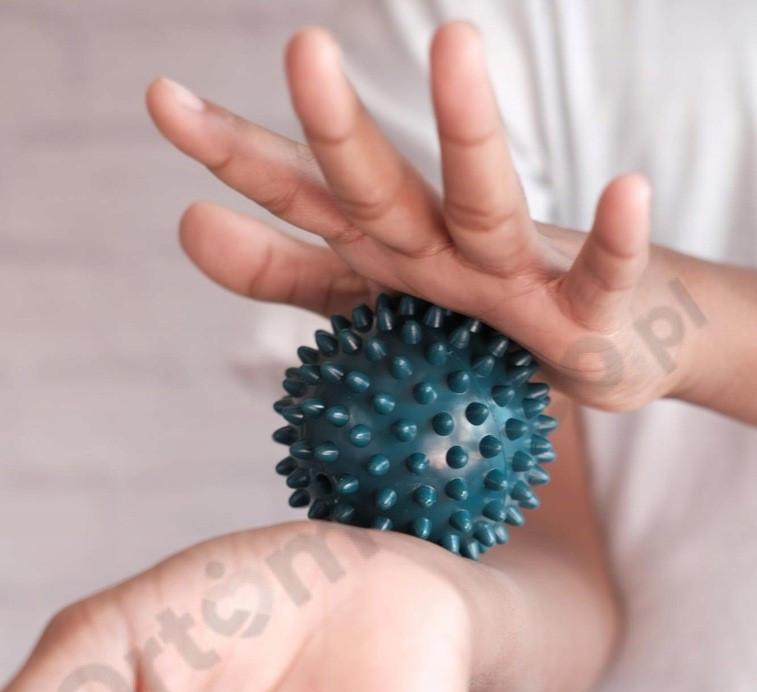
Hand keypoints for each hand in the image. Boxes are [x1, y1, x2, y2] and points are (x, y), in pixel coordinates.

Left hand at [145, 21, 694, 411]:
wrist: (602, 338)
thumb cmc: (480, 315)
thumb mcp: (373, 296)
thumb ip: (286, 270)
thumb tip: (186, 222)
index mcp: (387, 243)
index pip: (302, 194)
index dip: (237, 152)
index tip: (162, 98)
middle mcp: (443, 244)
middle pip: (382, 190)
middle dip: (338, 128)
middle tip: (303, 47)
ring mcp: (516, 272)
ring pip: (489, 207)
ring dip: (472, 132)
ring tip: (458, 43)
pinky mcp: (588, 309)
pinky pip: (601, 275)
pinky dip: (614, 239)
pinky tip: (625, 192)